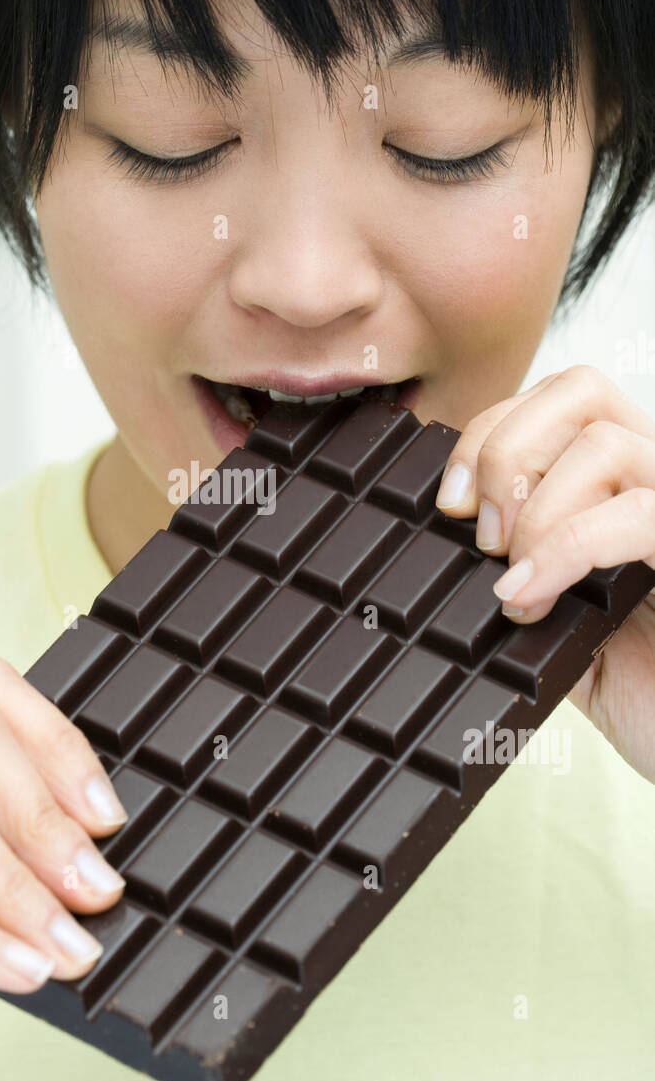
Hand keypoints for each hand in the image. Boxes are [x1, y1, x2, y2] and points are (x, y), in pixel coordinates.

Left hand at [435, 364, 654, 782]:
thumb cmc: (640, 691)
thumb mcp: (556, 624)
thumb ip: (518, 569)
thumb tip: (445, 539)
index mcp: (621, 483)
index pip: (556, 398)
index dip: (491, 430)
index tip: (449, 502)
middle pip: (580, 389)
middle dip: (506, 451)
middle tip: (482, 536)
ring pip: (606, 442)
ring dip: (538, 510)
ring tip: (515, 580)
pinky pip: (638, 513)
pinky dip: (566, 548)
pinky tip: (528, 597)